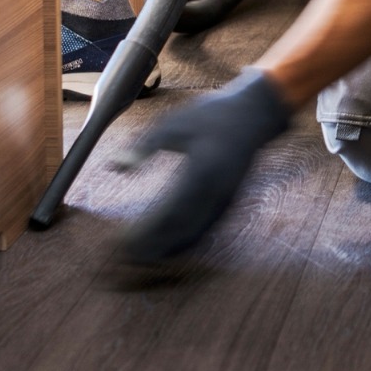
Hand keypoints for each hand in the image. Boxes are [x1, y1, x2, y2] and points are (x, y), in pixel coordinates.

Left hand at [110, 67, 290, 265]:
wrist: (256, 113)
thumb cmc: (212, 114)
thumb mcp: (173, 123)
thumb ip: (143, 146)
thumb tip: (114, 166)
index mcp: (201, 173)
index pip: (168, 214)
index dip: (144, 233)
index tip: (121, 242)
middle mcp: (216, 192)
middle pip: (181, 232)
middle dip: (152, 248)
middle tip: (124, 257)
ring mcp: (226, 200)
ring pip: (195, 235)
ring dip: (168, 250)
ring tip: (142, 257)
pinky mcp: (229, 201)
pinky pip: (206, 229)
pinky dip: (186, 242)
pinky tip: (169, 245)